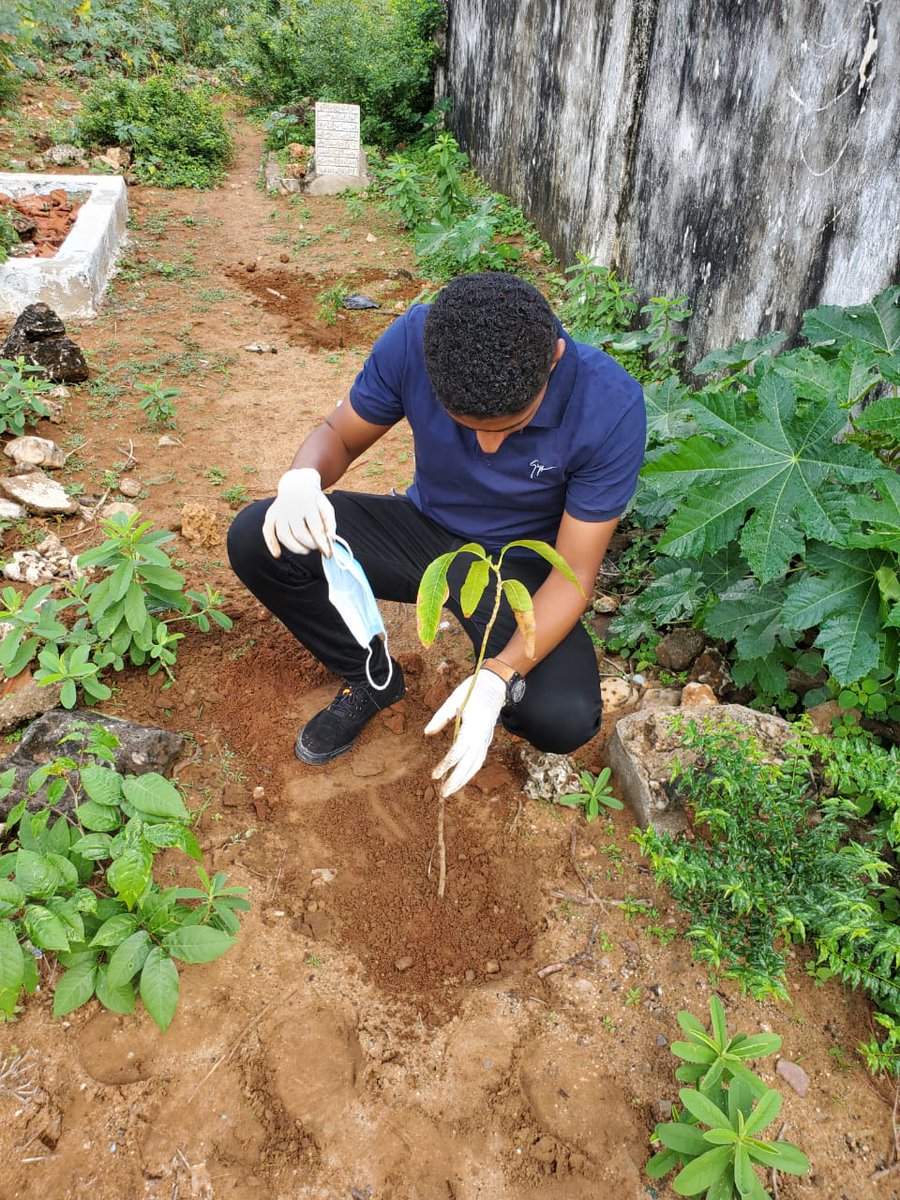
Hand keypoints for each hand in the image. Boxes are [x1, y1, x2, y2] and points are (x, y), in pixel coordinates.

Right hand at [262, 468, 335, 557]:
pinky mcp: (270, 514)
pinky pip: (268, 531)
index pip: (315, 527)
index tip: (328, 553)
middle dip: (310, 545)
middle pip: (299, 533)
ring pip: (283, 535)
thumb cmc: (315, 501)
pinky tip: (277, 554)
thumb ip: (330, 525)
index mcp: (307, 503)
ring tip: (306, 550)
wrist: (297, 485)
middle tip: (316, 548)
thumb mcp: (327, 508)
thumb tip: (330, 543)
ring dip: (295, 548)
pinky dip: (271, 544)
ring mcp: (278, 510)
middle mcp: (290, 506)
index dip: (322, 543)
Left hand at [424, 668, 505, 796]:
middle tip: (443, 793)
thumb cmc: (472, 690)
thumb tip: (427, 733)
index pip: (459, 751)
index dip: (447, 765)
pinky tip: (461, 777)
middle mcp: (482, 736)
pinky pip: (479, 759)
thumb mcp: (453, 699)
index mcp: (474, 726)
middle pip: (470, 764)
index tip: (435, 775)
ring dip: (464, 779)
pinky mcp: (487, 739)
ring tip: (450, 790)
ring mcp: (487, 738)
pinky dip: (470, 771)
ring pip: (477, 764)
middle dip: (457, 780)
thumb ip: (440, 717)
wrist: (495, 684)